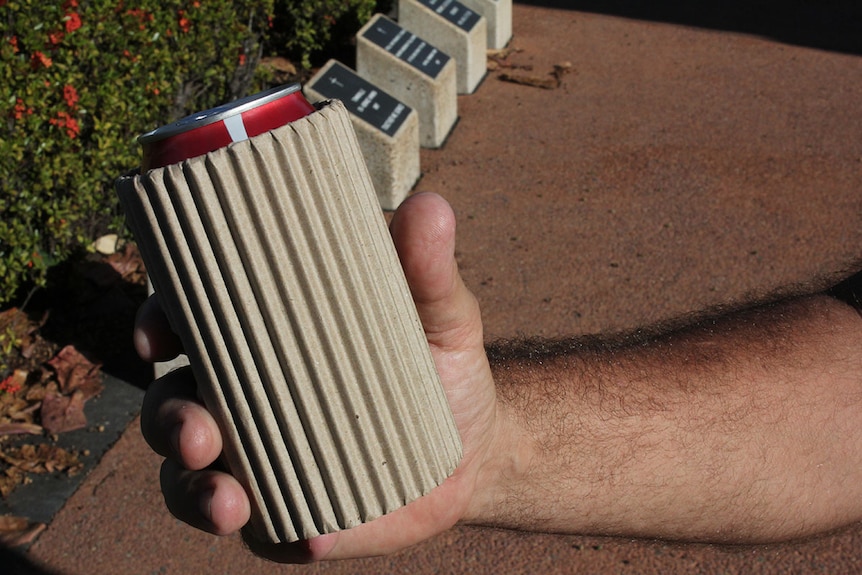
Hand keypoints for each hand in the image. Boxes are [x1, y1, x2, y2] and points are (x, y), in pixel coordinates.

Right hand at [136, 192, 499, 561]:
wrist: (475, 451)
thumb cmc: (442, 368)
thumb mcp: (439, 315)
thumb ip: (426, 270)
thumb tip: (429, 206)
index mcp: (267, 342)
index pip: (192, 326)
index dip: (158, 325)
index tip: (158, 333)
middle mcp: (248, 399)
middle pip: (174, 404)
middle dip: (167, 420)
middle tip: (197, 431)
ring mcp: (262, 460)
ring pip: (193, 475)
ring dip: (192, 489)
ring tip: (228, 499)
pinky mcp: (288, 514)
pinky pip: (261, 529)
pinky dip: (273, 534)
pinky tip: (306, 536)